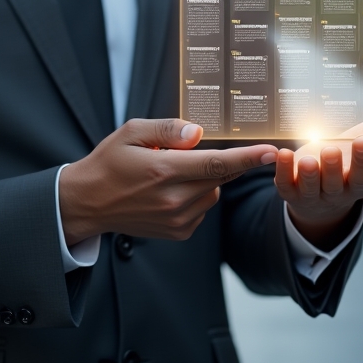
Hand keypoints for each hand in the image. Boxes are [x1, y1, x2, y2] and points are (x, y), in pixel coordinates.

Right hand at [59, 118, 278, 246]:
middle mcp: (173, 199)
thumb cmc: (109, 162)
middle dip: (220, 160)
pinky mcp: (178, 232)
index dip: (248, 158)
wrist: (88, 203)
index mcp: (163, 170)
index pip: (216, 163)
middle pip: (219, 176)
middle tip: (193, 151)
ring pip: (213, 192)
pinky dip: (195, 195)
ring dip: (205, 178)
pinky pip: (202, 208)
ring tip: (171, 172)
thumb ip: (168, 130)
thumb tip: (199, 134)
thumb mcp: (132, 132)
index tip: (273, 152)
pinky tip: (169, 190)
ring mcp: (177, 220)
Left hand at [276, 78, 362, 247]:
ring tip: (316, 155)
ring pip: (322, 185)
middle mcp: (350, 186)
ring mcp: (322, 193)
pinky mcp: (295, 193)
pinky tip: (282, 154)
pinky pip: (289, 185)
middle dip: (359, 162)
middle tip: (359, 141)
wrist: (321, 193)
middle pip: (357, 178)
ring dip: (319, 171)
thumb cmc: (354, 155)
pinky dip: (285, 171)